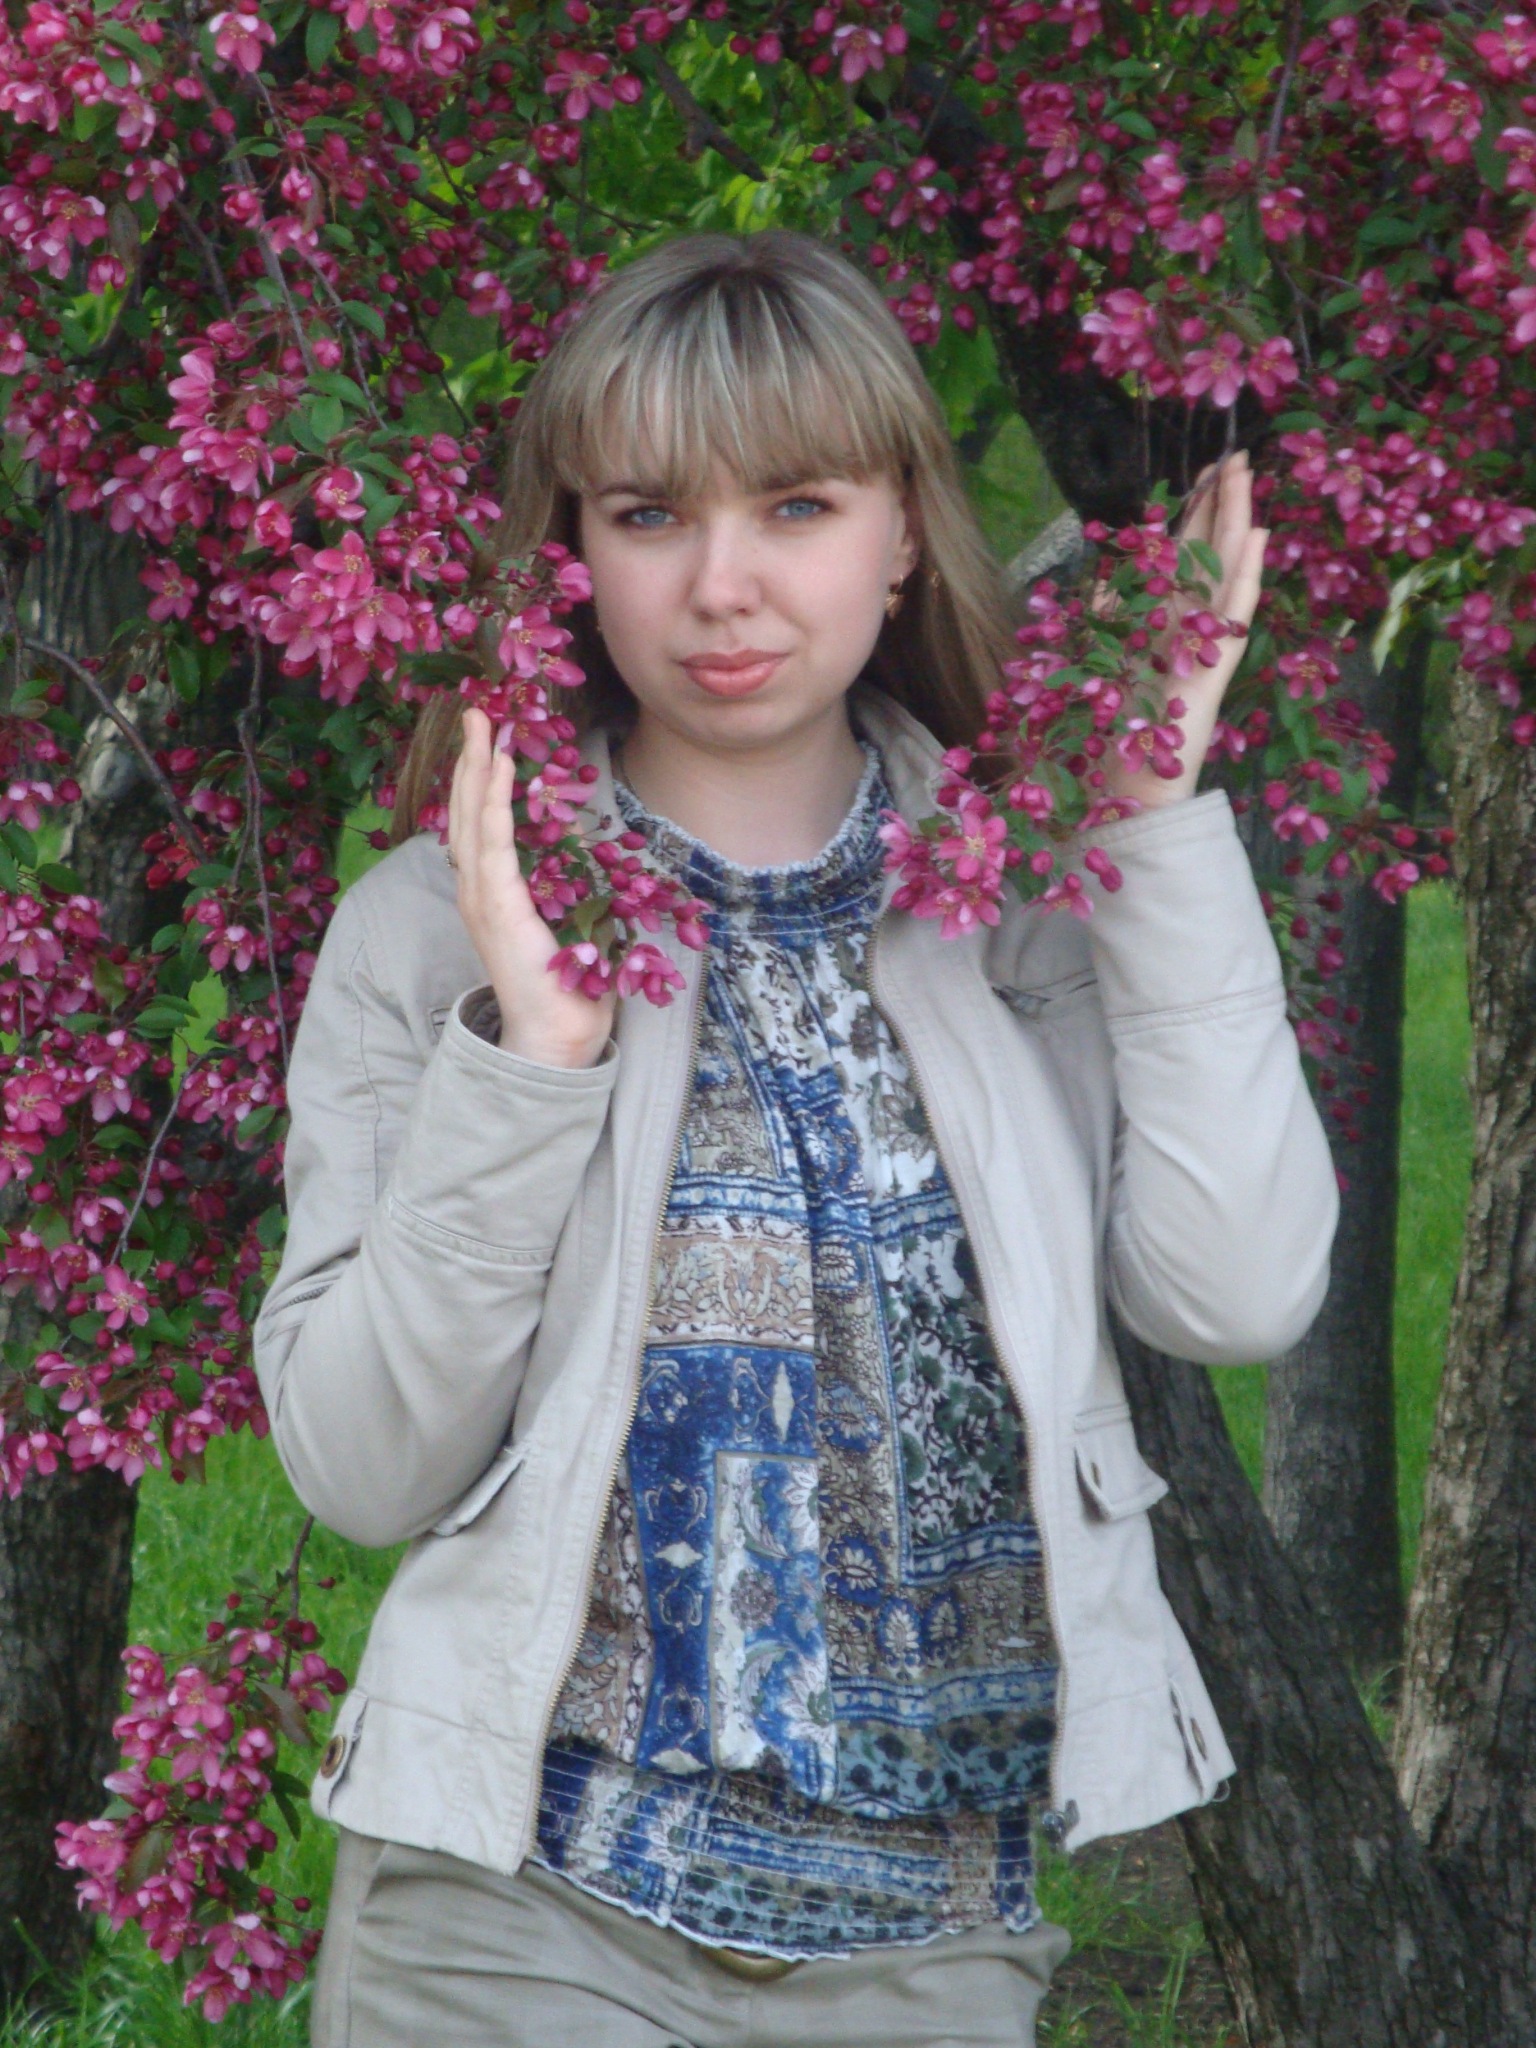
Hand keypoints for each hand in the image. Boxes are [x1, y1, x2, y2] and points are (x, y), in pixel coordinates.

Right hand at [447, 707, 615, 1067]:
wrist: (555, 1032)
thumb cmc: (567, 984)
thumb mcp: (566, 922)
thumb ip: (567, 890)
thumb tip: (594, 868)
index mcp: (489, 891)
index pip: (477, 821)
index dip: (476, 777)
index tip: (484, 736)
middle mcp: (475, 887)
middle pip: (465, 808)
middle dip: (467, 757)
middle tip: (474, 710)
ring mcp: (481, 895)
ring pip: (472, 815)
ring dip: (474, 765)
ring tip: (480, 723)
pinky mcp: (497, 903)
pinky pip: (492, 840)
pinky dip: (491, 799)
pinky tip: (494, 766)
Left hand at [1101, 448, 1268, 810]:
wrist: (1127, 786)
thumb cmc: (1111, 730)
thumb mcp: (1098, 656)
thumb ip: (1109, 613)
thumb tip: (1109, 571)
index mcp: (1164, 620)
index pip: (1184, 553)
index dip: (1194, 511)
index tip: (1203, 471)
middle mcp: (1190, 625)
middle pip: (1210, 550)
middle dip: (1220, 502)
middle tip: (1235, 454)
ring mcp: (1209, 642)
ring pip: (1227, 569)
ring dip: (1238, 520)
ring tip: (1247, 476)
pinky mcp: (1216, 664)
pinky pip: (1236, 611)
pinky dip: (1247, 573)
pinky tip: (1258, 536)